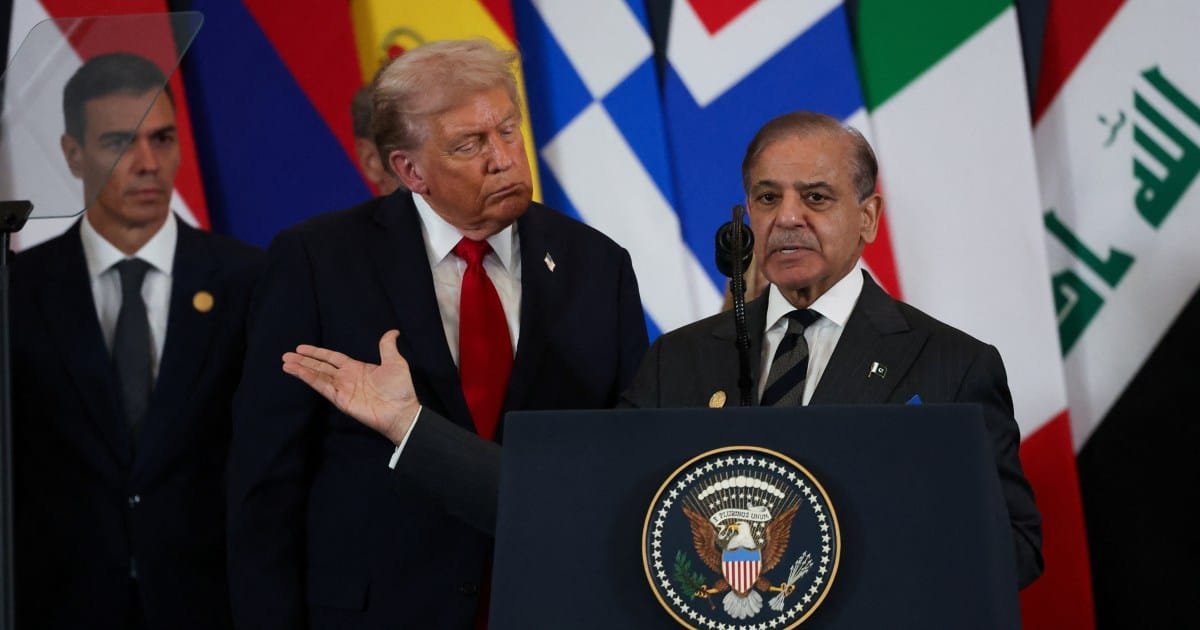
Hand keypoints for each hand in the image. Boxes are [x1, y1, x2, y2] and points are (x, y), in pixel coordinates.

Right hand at [282, 330, 419, 444]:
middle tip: (286, 355)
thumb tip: (393, 331)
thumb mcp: (395, 362)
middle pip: (320, 366)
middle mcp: (346, 377)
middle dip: (303, 360)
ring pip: (317, 376)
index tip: (301, 347)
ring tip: (285, 363)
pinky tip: (298, 372)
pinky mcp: (340, 399)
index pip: (332, 358)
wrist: (401, 410)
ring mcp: (342, 389)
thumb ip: (387, 346)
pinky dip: (309, 378)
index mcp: (356, 367)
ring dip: (301, 369)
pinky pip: (322, 386)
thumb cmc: (400, 388)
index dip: (317, 352)